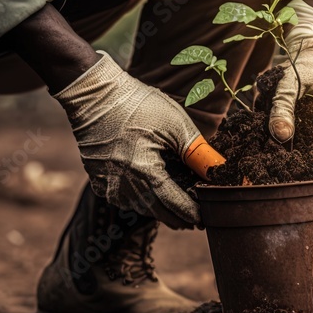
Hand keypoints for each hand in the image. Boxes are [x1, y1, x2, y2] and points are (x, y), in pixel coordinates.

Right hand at [53, 52, 201, 228]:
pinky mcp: (97, 179)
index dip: (190, 213)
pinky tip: (147, 192)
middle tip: (193, 219)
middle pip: (156, 211)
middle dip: (177, 216)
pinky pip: (121, 198)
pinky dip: (137, 199)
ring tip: (174, 207)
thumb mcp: (176, 124)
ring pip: (138, 207)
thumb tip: (218, 172)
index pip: (173, 204)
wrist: (94, 93)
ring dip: (157, 209)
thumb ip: (198, 153)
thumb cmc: (137, 104)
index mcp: (144, 171)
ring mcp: (106, 183)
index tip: (204, 218)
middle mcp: (122, 184)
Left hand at [269, 0, 312, 168]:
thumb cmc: (302, 66)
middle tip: (294, 172)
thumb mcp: (289, 84)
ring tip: (291, 166)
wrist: (305, 55)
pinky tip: (290, 156)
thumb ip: (283, 108)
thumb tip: (280, 136)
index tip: (301, 168)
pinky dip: (305, 151)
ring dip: (310, 160)